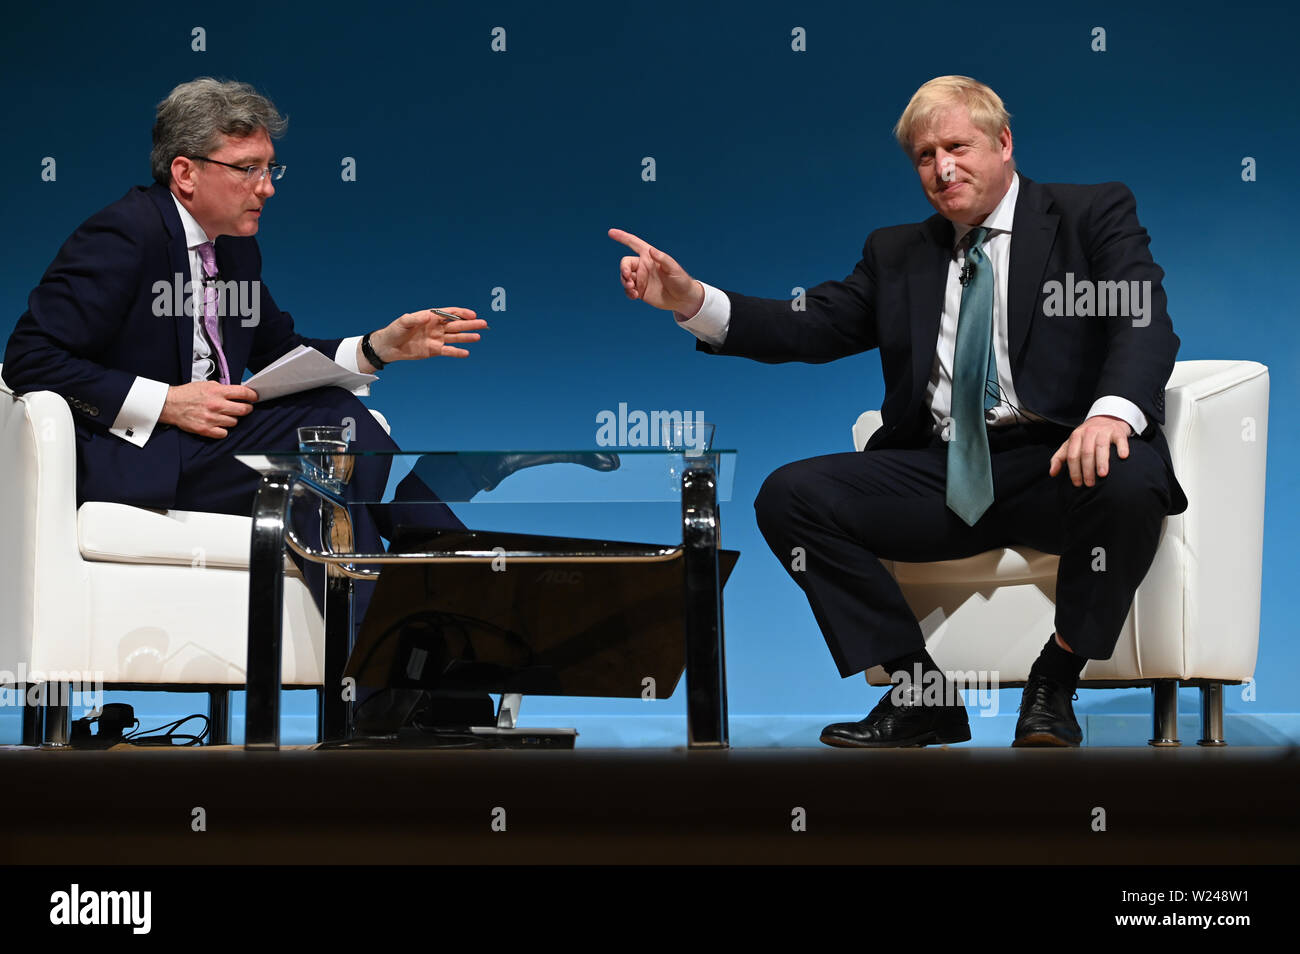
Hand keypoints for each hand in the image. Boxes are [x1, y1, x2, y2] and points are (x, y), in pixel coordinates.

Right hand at [160, 381, 257, 438]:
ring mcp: (212, 418)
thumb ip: (222, 388)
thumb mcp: (206, 385)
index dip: (252, 395)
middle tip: (244, 408)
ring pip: (235, 422)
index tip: (254, 397)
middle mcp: (216, 405)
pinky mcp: (206, 429)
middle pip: (244, 410)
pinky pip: (224, 433)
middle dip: (247, 408)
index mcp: (217, 391)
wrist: (170, 404)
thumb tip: (237, 392)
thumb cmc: (187, 394)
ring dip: (233, 419)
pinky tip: (219, 425)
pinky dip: (223, 430)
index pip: (243, 393)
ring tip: (225, 415)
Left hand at [365, 307, 486, 368]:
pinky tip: (466, 352)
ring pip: (455, 337)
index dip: (461, 313)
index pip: (449, 313)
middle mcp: (436, 327)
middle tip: (483, 324)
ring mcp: (436, 339)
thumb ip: (415, 319)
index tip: (472, 315)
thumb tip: (428, 316)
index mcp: (430, 317)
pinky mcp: (433, 351)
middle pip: (456, 325)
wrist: (388, 347)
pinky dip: (457, 352)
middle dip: (469, 324)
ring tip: (478, 336)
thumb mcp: (403, 322)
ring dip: (466, 337)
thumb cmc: (395, 330)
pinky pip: (448, 351)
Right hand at [608, 228, 704, 316]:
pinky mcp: (640, 291)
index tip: (611, 232)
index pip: (633, 244)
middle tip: (628, 278)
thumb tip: (651, 250)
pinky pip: (628, 290)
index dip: (622, 237)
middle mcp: (643, 266)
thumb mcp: (673, 268)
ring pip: (624, 278)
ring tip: (632, 289)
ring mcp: (641, 279)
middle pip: (625, 263)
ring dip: (625, 282)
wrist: (683, 299)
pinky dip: (628, 292)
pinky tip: (635, 296)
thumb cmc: (681, 280)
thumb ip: (662, 259)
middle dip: (623, 269)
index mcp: (649, 256)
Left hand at [1049, 415, 1132, 486]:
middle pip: (1086, 452)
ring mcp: (1104, 431)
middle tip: (1090, 484)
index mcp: (1075, 436)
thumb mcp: (1071, 444)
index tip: (1077, 484)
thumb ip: (1060, 458)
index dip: (1074, 471)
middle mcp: (1089, 432)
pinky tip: (1123, 457)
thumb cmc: (1086, 437)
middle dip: (1087, 469)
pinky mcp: (1118, 432)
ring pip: (1101, 446)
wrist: (1105, 419)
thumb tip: (1052, 473)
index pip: (1072, 455)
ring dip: (1102, 461)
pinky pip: (1120, 439)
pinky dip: (1122, 447)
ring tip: (1102, 474)